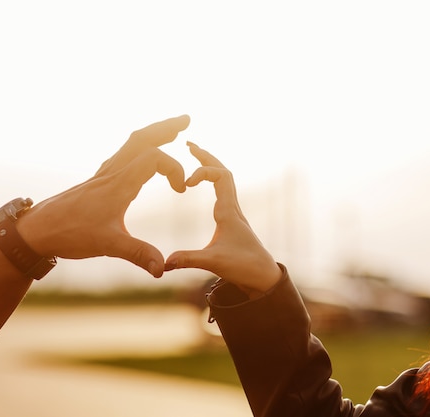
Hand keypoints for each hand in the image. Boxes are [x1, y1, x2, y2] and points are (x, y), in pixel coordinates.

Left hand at [20, 115, 189, 276]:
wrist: (37, 229)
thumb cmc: (69, 233)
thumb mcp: (107, 245)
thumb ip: (137, 254)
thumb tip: (162, 268)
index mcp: (118, 184)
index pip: (154, 158)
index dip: (174, 168)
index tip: (181, 190)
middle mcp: (111, 174)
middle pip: (141, 138)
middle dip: (165, 128)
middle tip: (185, 119)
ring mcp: (103, 176)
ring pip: (130, 144)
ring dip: (152, 134)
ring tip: (170, 131)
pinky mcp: (97, 182)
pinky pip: (121, 156)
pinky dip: (137, 149)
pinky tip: (139, 156)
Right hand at [165, 142, 281, 295]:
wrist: (265, 278)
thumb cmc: (244, 267)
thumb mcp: (213, 262)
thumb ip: (189, 260)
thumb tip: (165, 262)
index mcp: (229, 211)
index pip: (221, 176)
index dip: (203, 171)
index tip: (186, 182)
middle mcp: (233, 208)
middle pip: (223, 171)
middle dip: (206, 156)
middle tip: (189, 144)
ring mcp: (233, 213)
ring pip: (225, 180)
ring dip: (210, 165)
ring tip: (194, 155)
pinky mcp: (232, 221)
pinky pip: (223, 191)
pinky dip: (212, 180)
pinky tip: (204, 182)